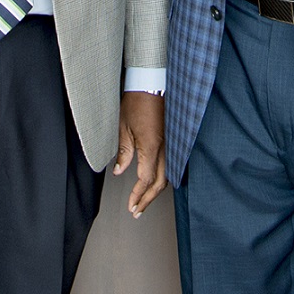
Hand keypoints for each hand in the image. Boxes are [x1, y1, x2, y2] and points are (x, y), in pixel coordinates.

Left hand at [113, 91, 165, 215]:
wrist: (152, 82)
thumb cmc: (137, 101)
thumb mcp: (123, 127)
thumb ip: (123, 152)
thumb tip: (119, 171)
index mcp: (151, 146)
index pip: (146, 179)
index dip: (138, 195)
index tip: (131, 205)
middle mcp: (165, 147)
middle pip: (161, 182)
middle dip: (148, 199)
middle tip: (137, 210)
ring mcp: (172, 142)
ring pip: (169, 174)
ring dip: (157, 190)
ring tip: (145, 201)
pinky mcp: (174, 138)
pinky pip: (172, 162)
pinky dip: (165, 176)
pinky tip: (157, 182)